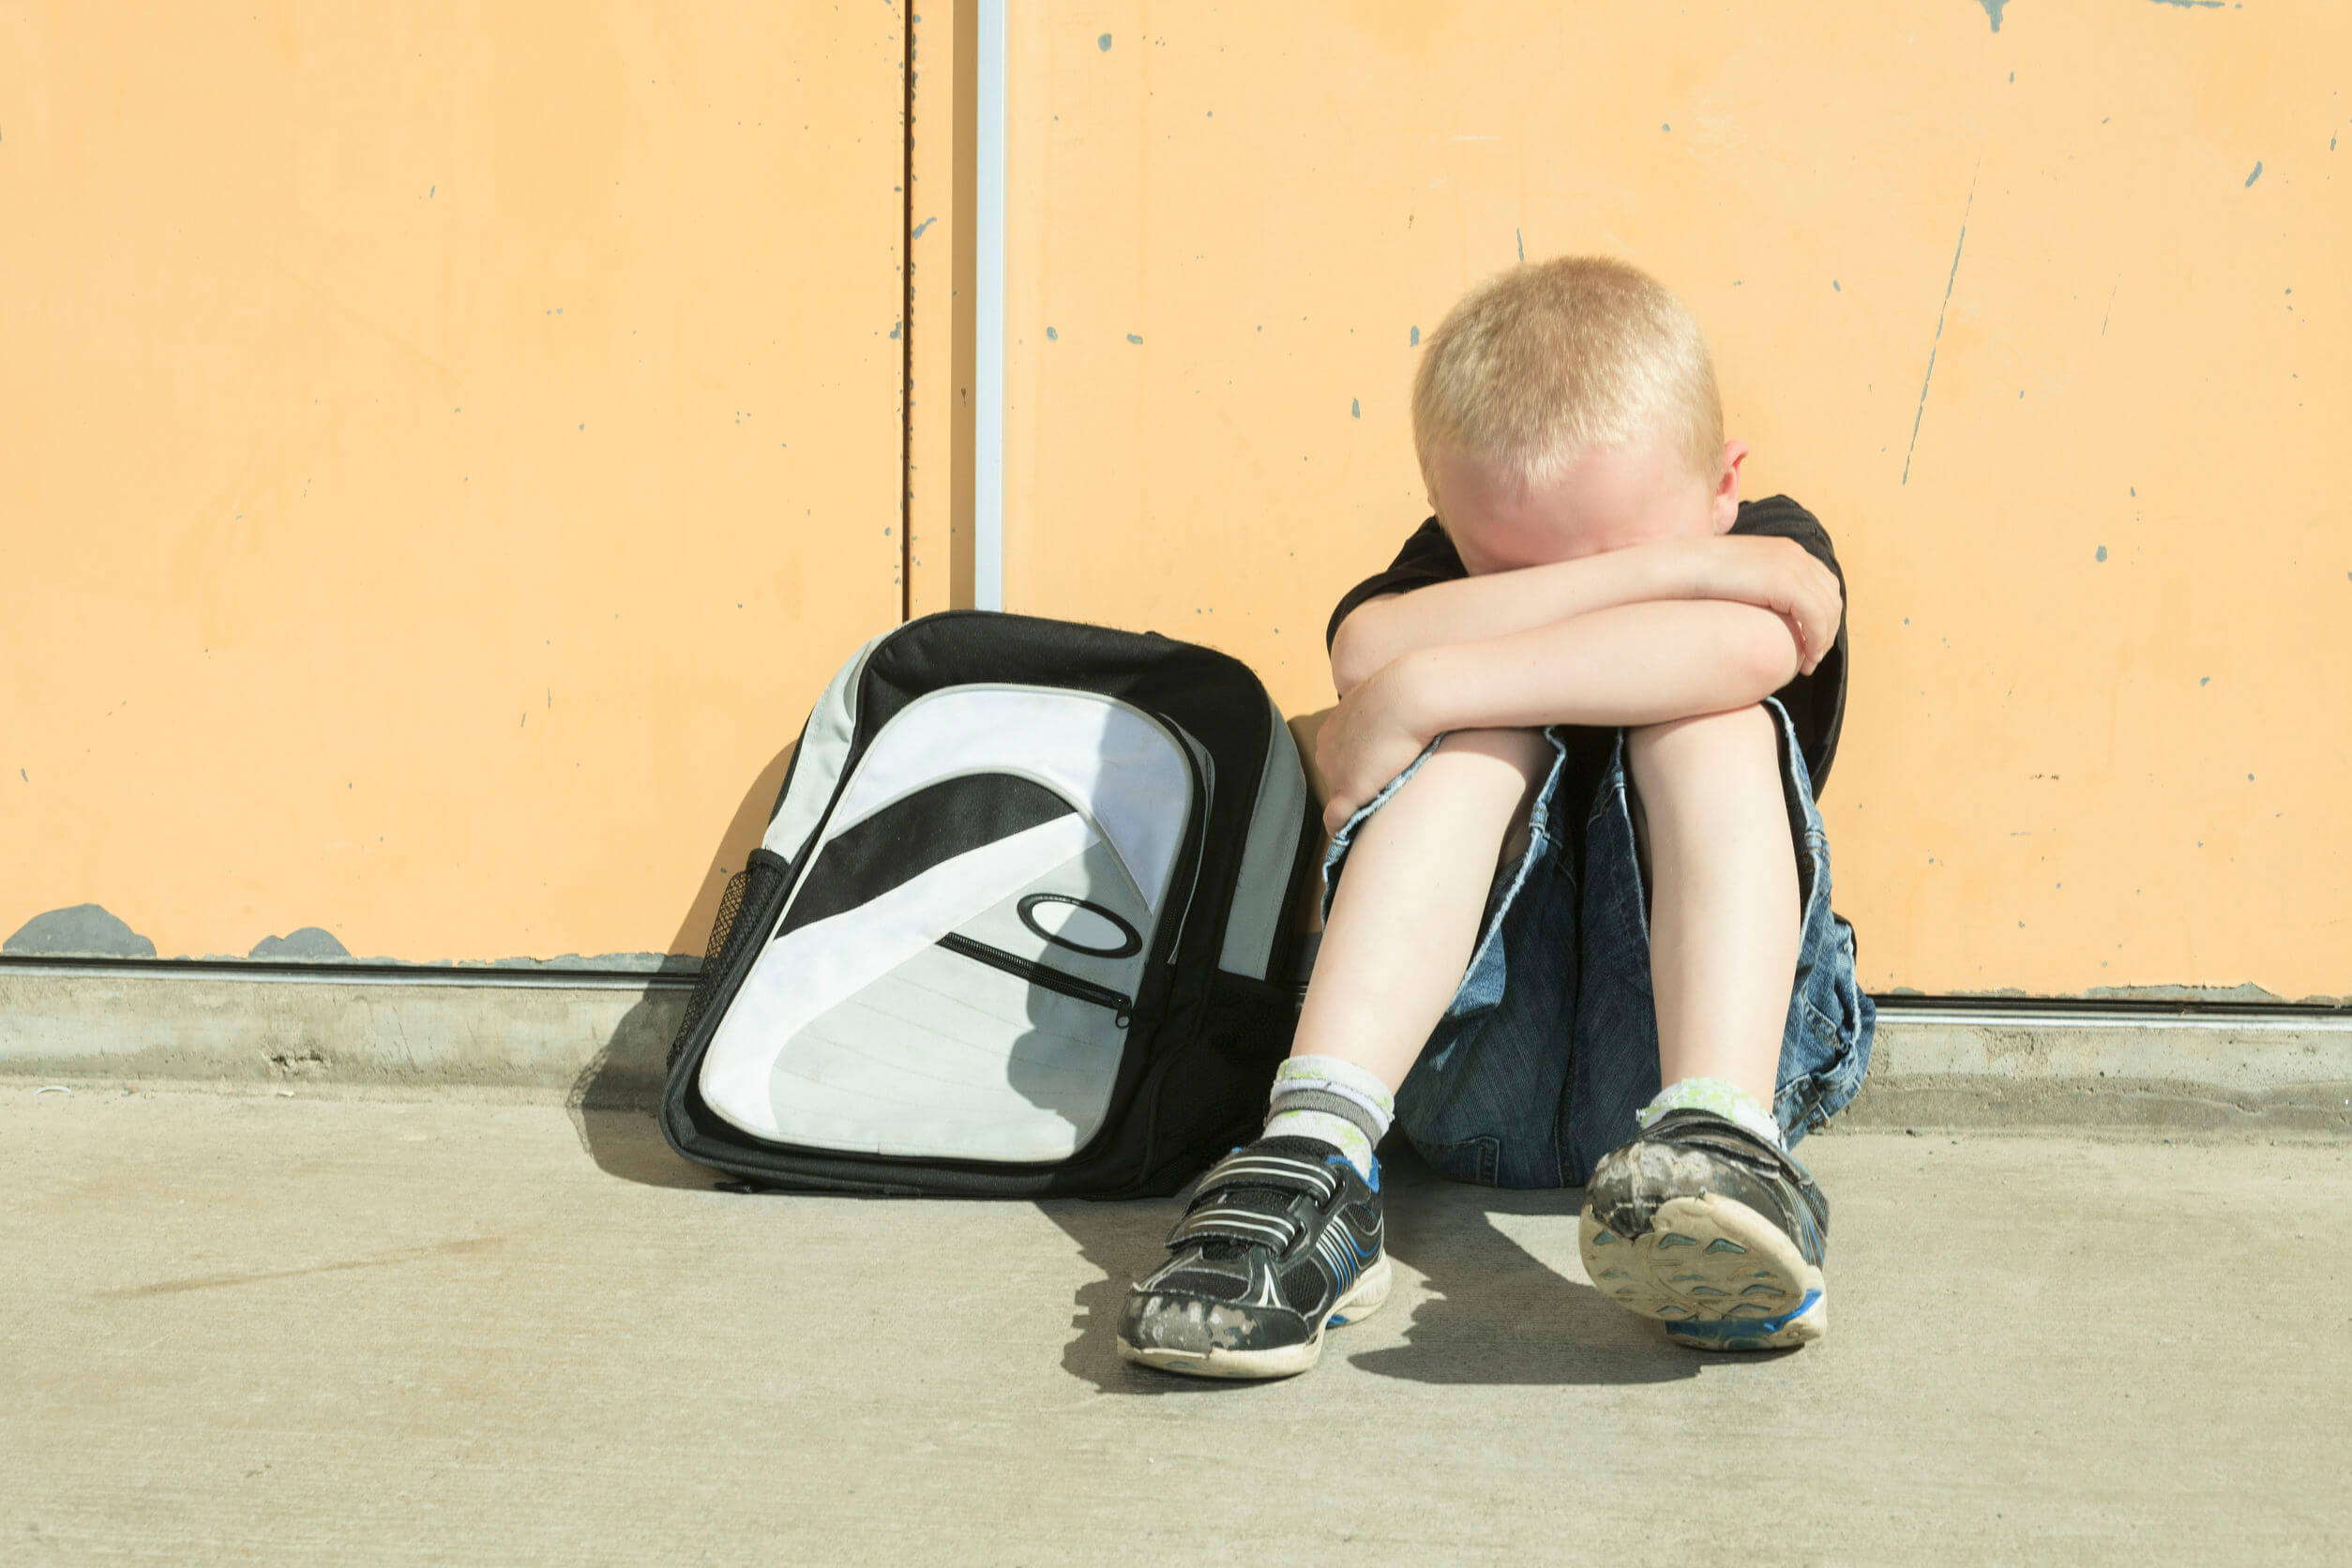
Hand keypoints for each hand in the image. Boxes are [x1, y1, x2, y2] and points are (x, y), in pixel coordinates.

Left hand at [1315, 659, 1433, 833]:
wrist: (1411, 696)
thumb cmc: (1406, 694)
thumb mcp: (1384, 703)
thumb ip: (1380, 718)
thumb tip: (1395, 725)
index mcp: (1331, 731)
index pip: (1338, 760)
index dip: (1357, 770)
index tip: (1375, 776)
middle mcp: (1325, 752)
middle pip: (1335, 779)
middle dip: (1356, 787)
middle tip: (1383, 794)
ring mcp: (1335, 771)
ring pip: (1338, 799)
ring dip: (1354, 807)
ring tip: (1376, 815)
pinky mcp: (1350, 789)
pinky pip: (1336, 819)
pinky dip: (1341, 829)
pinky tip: (1350, 837)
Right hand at [1672, 536, 1843, 674]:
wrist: (1681, 568)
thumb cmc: (1700, 581)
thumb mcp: (1739, 579)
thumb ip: (1760, 587)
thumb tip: (1763, 610)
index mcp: (1787, 550)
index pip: (1823, 584)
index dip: (1823, 614)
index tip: (1810, 640)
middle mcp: (1795, 554)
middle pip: (1831, 596)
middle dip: (1828, 630)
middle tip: (1812, 657)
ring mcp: (1792, 566)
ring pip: (1828, 609)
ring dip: (1824, 640)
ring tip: (1808, 663)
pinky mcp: (1785, 583)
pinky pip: (1816, 617)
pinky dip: (1817, 640)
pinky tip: (1806, 658)